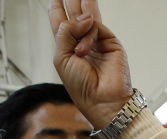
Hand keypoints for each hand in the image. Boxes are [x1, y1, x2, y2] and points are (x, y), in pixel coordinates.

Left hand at [48, 0, 132, 130]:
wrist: (102, 100)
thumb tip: (83, 17)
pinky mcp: (110, 41)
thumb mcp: (61, 57)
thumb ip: (66, 31)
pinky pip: (95, 26)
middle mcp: (81, 40)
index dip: (56, 4)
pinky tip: (84, 48)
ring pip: (86, 14)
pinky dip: (87, 35)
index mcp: (66, 45)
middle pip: (74, 10)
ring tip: (77, 37)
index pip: (59, 17)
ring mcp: (97, 39)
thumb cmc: (81, 87)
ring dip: (79, 13)